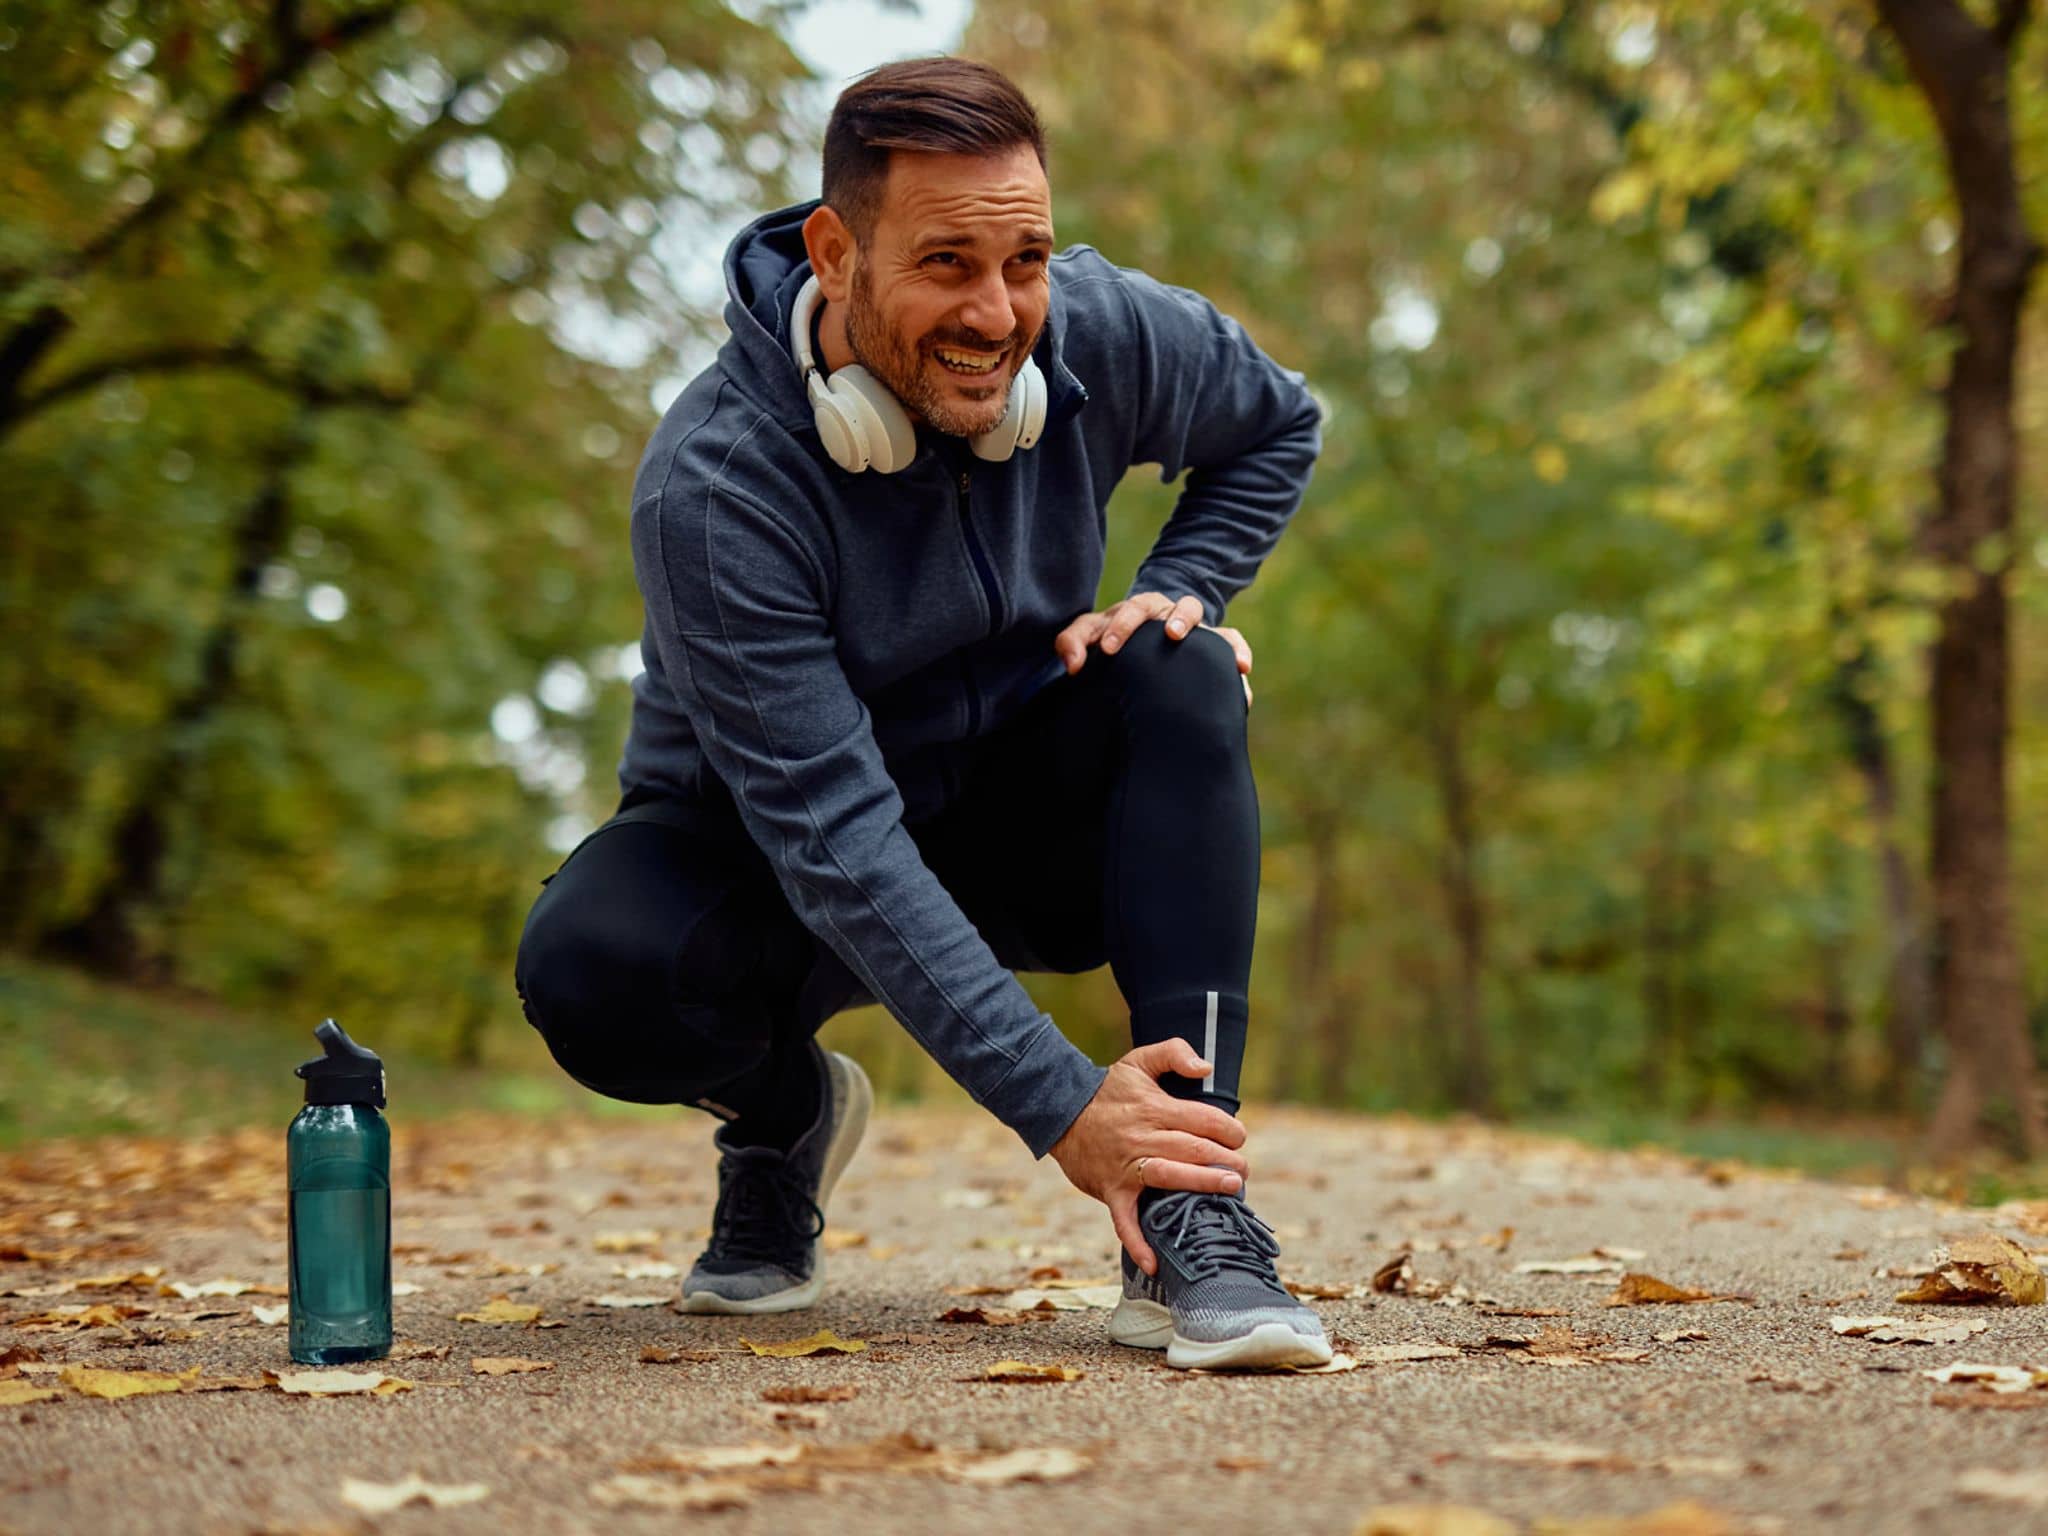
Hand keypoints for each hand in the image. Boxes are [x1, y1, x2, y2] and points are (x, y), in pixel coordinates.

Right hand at [1046, 1038, 1250, 1275]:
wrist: (1060, 1111)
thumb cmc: (1107, 1089)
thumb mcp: (1139, 1060)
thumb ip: (1175, 1052)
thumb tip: (1207, 1068)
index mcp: (1154, 1107)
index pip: (1202, 1119)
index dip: (1228, 1128)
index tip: (1238, 1136)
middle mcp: (1143, 1137)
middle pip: (1194, 1149)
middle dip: (1226, 1160)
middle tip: (1243, 1170)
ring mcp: (1127, 1167)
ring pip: (1171, 1178)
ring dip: (1203, 1185)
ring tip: (1231, 1190)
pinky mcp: (1111, 1190)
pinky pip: (1124, 1221)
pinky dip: (1138, 1244)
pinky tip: (1155, 1264)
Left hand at [1052, 592, 1254, 708]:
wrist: (1156, 645)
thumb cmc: (1119, 650)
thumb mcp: (1093, 646)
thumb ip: (1073, 648)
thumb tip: (1073, 668)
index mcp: (1122, 616)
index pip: (1103, 617)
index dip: (1104, 631)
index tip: (1101, 654)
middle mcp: (1153, 613)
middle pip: (1143, 605)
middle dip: (1132, 622)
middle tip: (1124, 643)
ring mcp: (1183, 622)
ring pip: (1188, 607)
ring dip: (1182, 617)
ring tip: (1177, 636)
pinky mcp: (1211, 639)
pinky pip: (1229, 637)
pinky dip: (1236, 649)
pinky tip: (1242, 667)